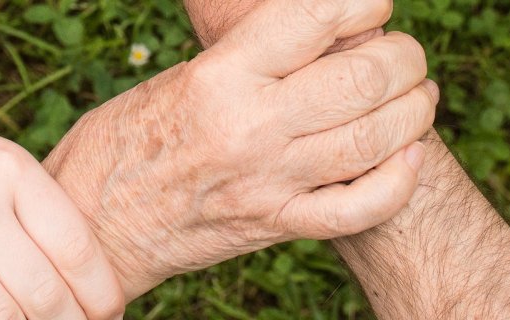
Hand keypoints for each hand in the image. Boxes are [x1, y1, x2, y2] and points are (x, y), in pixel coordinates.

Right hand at [44, 0, 437, 296]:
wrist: (94, 224)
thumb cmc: (125, 141)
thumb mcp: (178, 79)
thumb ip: (248, 58)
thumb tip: (314, 33)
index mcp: (219, 76)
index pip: (317, 17)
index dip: (364, 2)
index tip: (371, 6)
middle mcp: (249, 127)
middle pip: (364, 78)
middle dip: (403, 58)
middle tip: (402, 56)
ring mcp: (268, 182)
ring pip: (377, 138)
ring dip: (414, 110)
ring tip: (415, 96)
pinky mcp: (275, 226)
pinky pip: (361, 207)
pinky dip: (398, 179)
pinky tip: (405, 155)